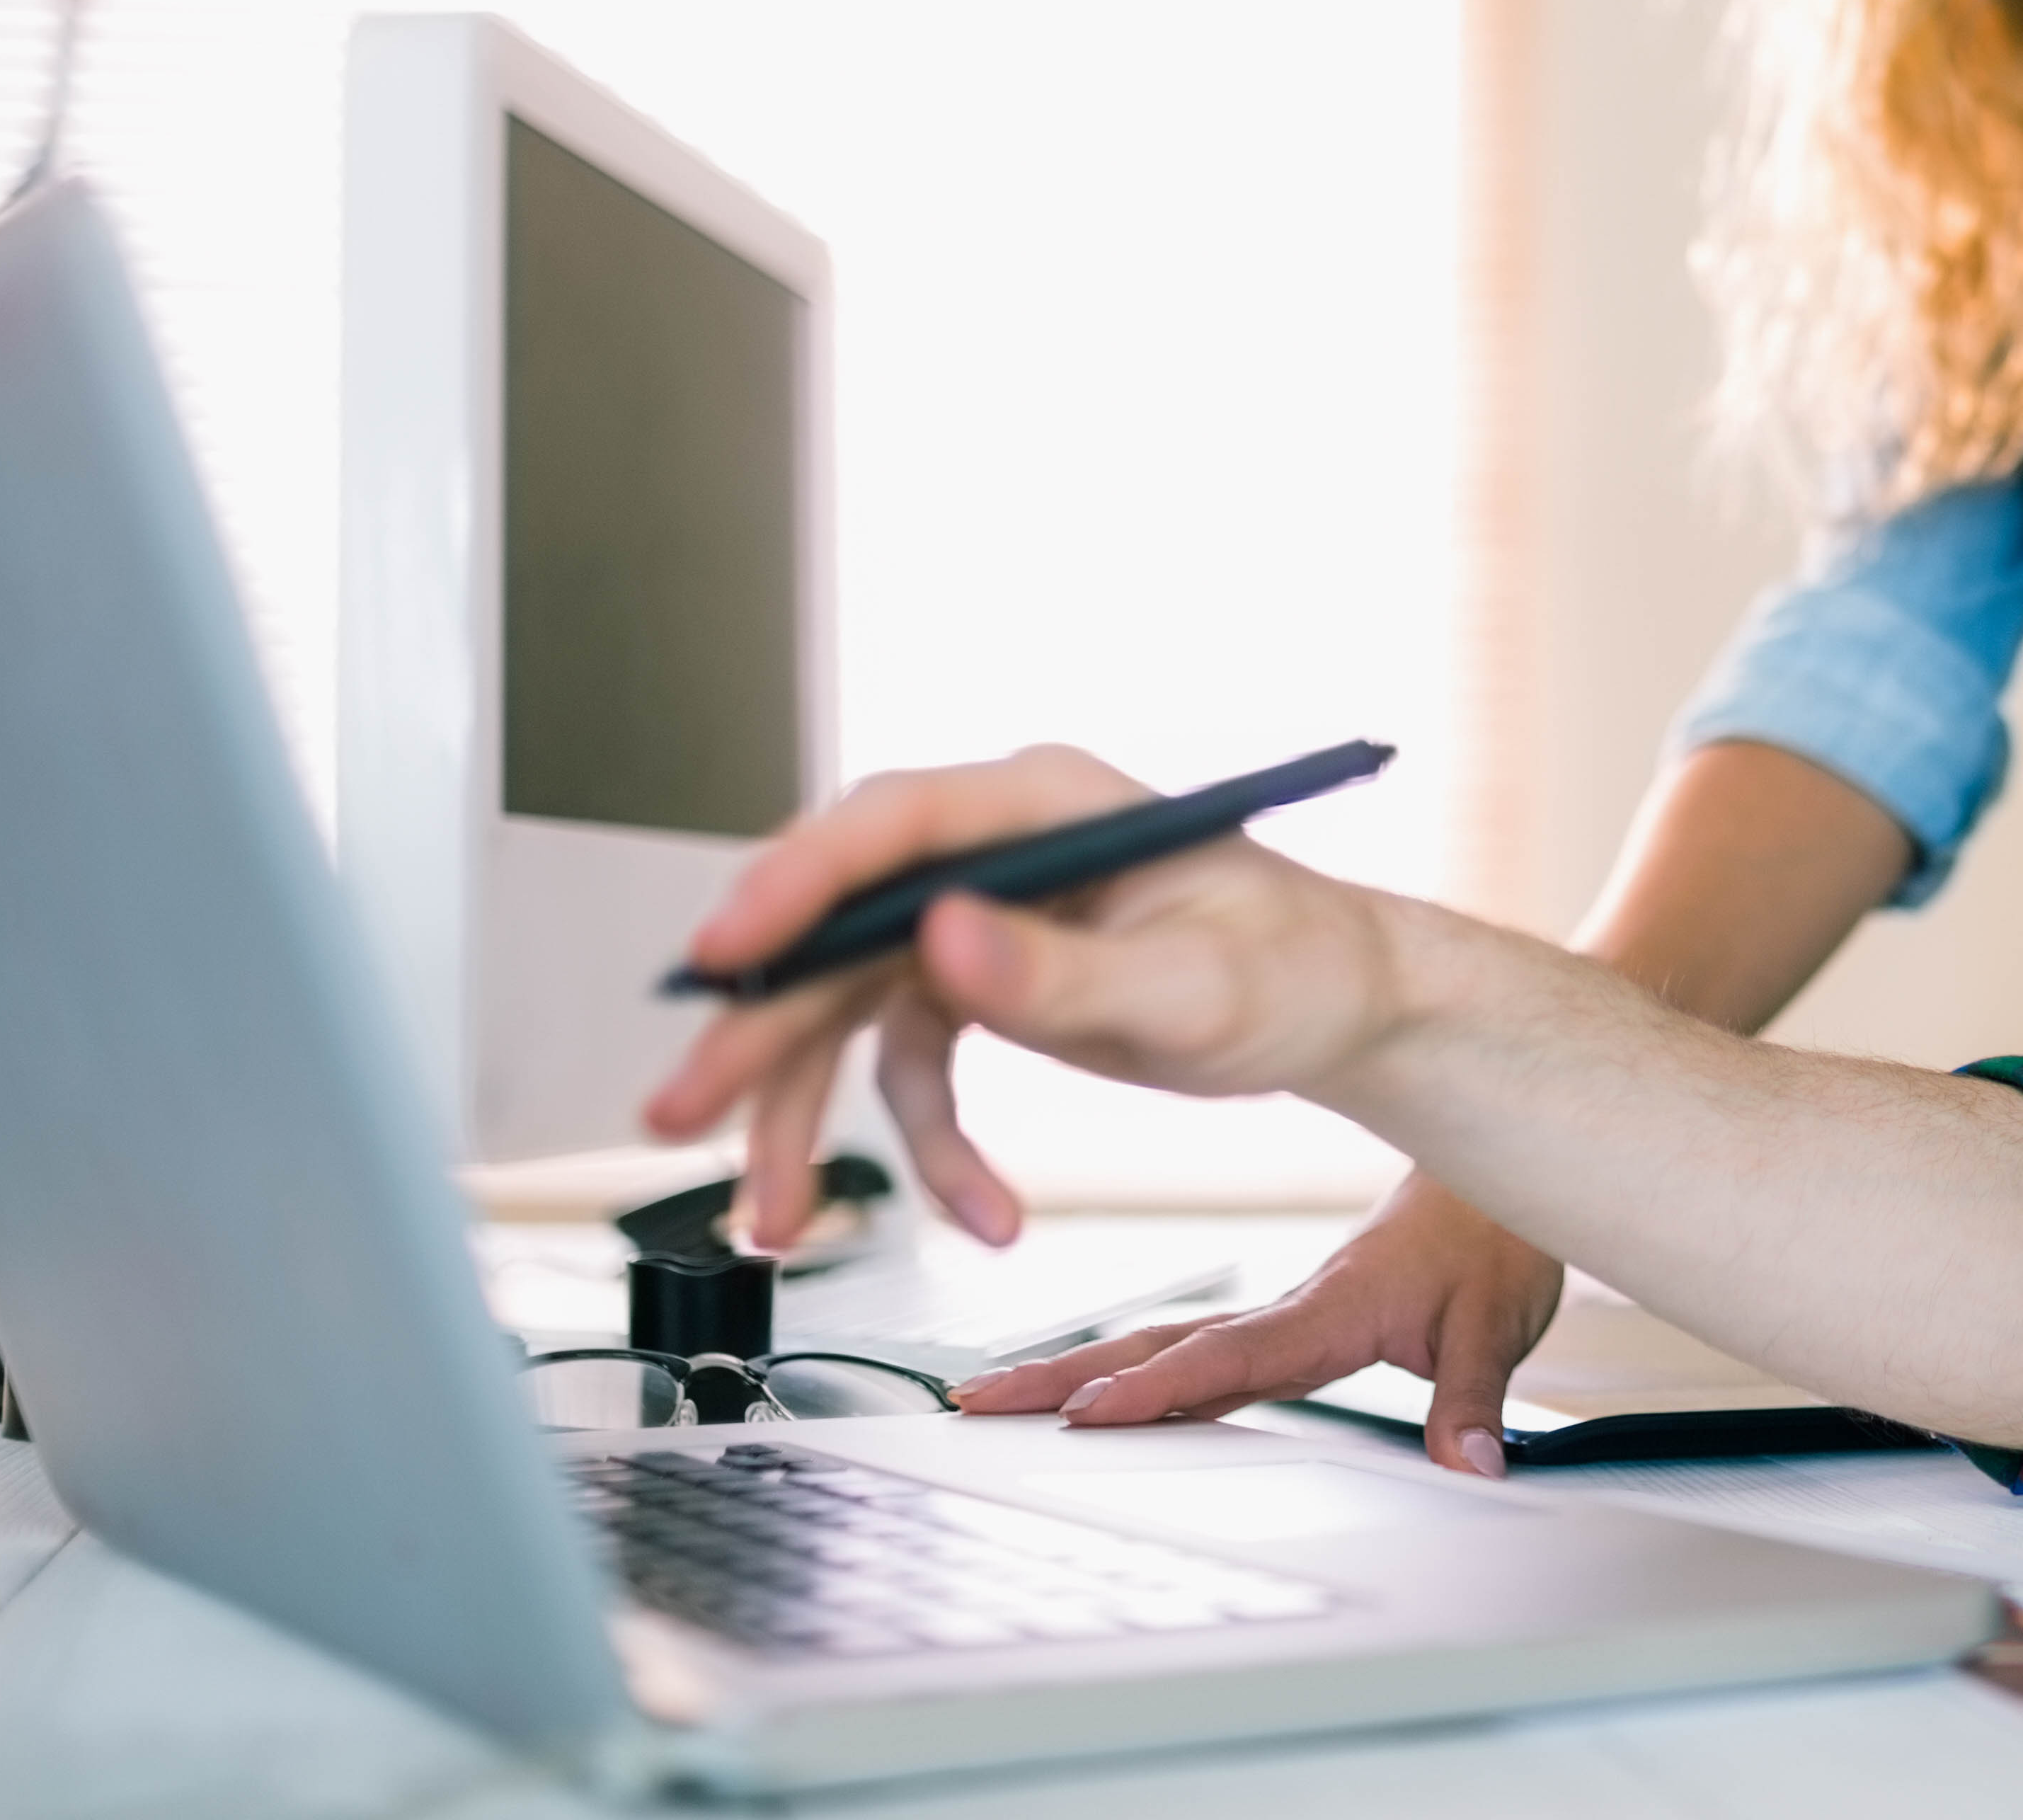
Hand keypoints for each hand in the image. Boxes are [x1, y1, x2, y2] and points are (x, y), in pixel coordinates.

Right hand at [641, 745, 1408, 1251]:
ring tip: (772, 1218)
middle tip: (682, 1112)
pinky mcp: (981, 986)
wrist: (1340, 1009)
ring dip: (804, 1113)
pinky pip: (911, 1070)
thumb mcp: (1196, 985)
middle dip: (758, 1027)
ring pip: (847, 1010)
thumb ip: (1068, 970)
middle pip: (836, 928)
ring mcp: (978, 918)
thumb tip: (946, 940)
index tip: (722, 951)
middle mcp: (992, 850)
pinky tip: (975, 1212)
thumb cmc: (1298, 966)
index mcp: (1044, 804)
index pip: (889, 825)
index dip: (793, 883)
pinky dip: (926, 1149)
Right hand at [953, 1173, 1564, 1477]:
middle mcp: (1286, 1310)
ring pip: (1160, 1342)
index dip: (1159, 1386)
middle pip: (1160, 1344)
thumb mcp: (1498, 1322)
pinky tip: (1084, 1394)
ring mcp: (1274, 1318)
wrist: (1493, 1188)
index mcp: (1330, 1310)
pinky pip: (1189, 1349)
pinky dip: (1128, 1368)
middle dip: (1065, 1374)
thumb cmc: (1491, 1244)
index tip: (1088, 1412)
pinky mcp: (1279, 1326)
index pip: (1230, 1354)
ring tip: (991, 1397)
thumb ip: (1475, 1397)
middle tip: (976, 1401)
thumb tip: (1471, 1466)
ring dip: (1078, 1367)